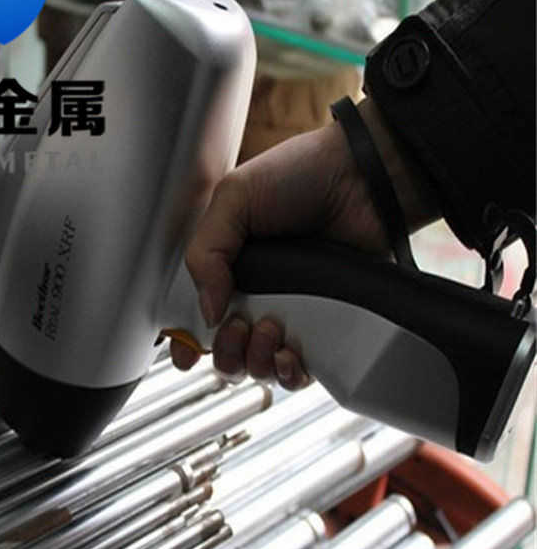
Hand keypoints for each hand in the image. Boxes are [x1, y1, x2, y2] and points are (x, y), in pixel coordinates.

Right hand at [171, 98, 437, 388]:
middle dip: (224, 351)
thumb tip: (206, 313)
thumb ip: (206, 251)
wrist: (362, 178)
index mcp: (225, 265)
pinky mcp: (323, 327)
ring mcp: (289, 312)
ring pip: (258, 367)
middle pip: (224, 351)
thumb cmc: (299, 175)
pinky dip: (288, 374)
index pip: (195, 314)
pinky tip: (289, 354)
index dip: (186, 341)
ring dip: (255, 360)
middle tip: (238, 324)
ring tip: (269, 326)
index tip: (185, 353)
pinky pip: (299, 371)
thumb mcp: (234, 197)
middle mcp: (254, 294)